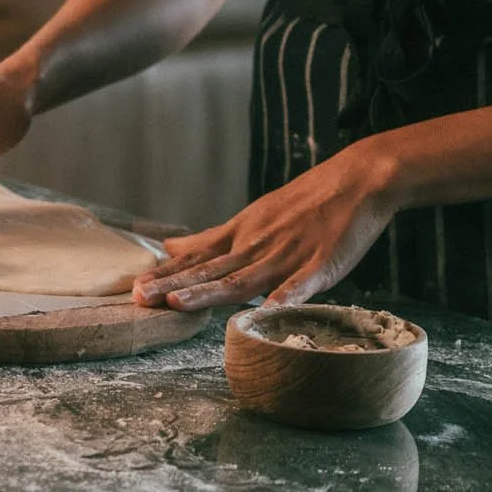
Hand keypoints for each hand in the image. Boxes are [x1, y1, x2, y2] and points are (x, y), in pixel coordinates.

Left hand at [131, 141, 401, 310]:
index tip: (133, 287)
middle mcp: (256, 246)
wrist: (358, 179)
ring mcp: (287, 256)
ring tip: (178, 303)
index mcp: (240, 235)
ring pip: (242, 279)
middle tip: (138, 297)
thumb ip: (212, 239)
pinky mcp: (321, 265)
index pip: (196, 258)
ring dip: (209, 292)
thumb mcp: (250, 217)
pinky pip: (301, 286)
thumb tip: (170, 246)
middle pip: (209, 271)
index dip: (165, 274)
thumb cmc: (304, 202)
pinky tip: (267, 312)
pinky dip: (285, 299)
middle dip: (173, 285)